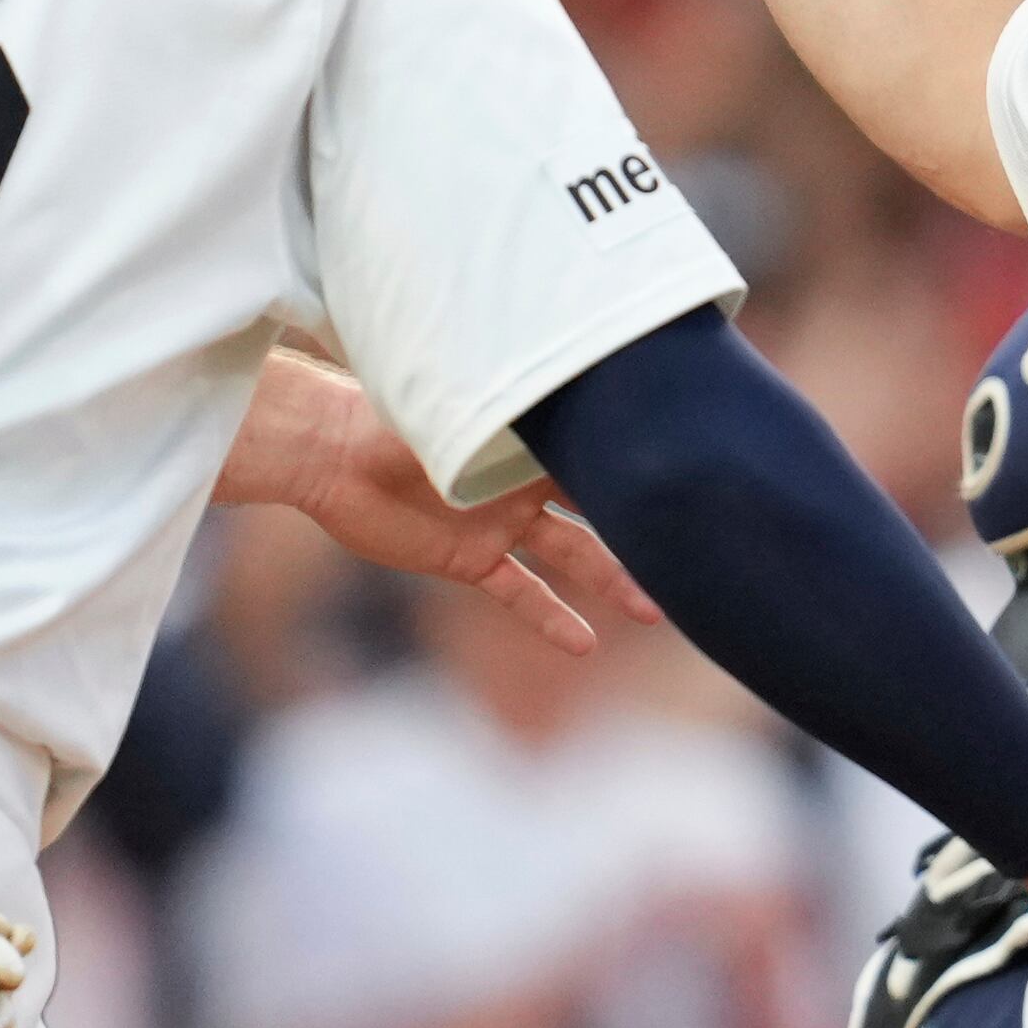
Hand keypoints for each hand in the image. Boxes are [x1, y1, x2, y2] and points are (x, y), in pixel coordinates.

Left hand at [221, 351, 658, 656]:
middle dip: (645, 526)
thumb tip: (562, 383)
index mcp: (531, 437)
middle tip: (699, 548)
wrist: (327, 452)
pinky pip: (520, 595)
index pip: (600, 449)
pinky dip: (549, 619)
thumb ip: (512, 412)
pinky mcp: (470, 559)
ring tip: (655, 610)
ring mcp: (502, 521)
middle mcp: (526, 480)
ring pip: (572, 555)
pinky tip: (584, 644)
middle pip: (601, 507)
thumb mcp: (458, 410)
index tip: (699, 471)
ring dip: (611, 581)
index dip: (644, 460)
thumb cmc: (391, 417)